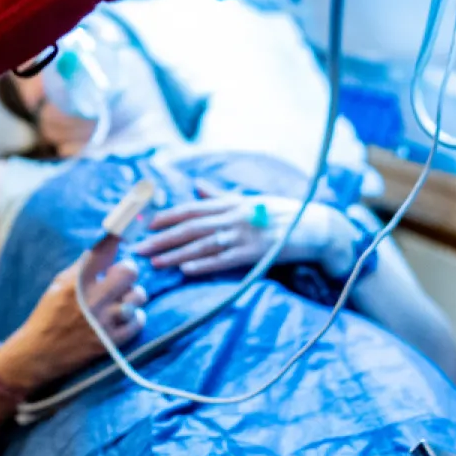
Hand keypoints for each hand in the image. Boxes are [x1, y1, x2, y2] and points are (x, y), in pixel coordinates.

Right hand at [0, 237, 145, 389]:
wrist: (38, 354)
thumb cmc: (48, 315)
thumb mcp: (58, 285)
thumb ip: (81, 267)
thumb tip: (105, 248)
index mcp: (77, 282)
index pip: (102, 251)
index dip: (117, 238)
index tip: (125, 231)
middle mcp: (92, 299)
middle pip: (129, 271)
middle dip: (128, 271)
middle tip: (122, 277)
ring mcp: (103, 321)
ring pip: (138, 295)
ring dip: (133, 296)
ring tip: (123, 300)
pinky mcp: (111, 341)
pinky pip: (138, 321)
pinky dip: (135, 317)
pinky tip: (125, 316)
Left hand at [139, 189, 358, 277]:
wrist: (317, 226)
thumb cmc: (284, 213)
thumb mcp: (251, 199)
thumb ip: (221, 195)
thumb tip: (197, 185)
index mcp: (231, 202)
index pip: (192, 208)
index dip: (168, 216)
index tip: (146, 224)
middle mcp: (234, 216)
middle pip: (191, 228)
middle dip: (162, 238)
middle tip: (138, 248)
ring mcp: (244, 235)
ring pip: (202, 245)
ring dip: (176, 254)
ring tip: (155, 262)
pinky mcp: (255, 253)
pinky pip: (225, 260)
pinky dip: (204, 265)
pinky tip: (186, 270)